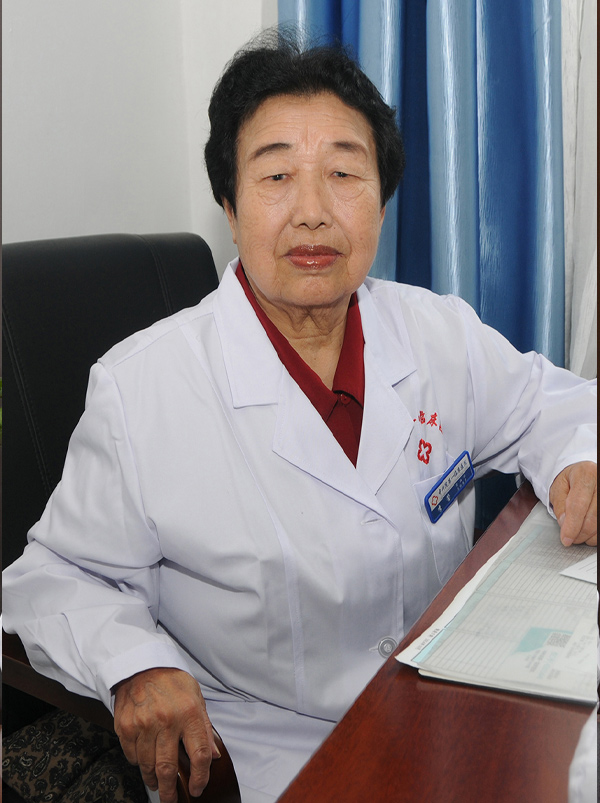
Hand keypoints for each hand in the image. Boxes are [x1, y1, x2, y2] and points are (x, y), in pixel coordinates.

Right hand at [114, 667, 219, 801]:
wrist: (142, 665)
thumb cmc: (172, 682)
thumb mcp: (196, 697)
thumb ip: (204, 727)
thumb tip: (213, 755)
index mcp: (188, 713)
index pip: (198, 755)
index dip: (200, 777)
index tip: (198, 788)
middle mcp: (166, 721)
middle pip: (168, 769)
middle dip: (170, 791)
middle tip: (171, 800)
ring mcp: (143, 725)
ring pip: (148, 766)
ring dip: (153, 779)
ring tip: (157, 783)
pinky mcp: (125, 726)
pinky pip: (131, 756)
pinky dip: (138, 763)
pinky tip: (143, 759)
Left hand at [549, 461, 596, 546]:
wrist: (585, 474)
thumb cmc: (571, 480)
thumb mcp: (558, 488)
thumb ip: (560, 505)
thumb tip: (564, 523)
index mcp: (585, 474)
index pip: (578, 505)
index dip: (571, 526)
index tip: (566, 539)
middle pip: (592, 517)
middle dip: (579, 533)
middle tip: (570, 538)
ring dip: (588, 535)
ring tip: (578, 534)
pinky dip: (596, 534)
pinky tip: (589, 533)